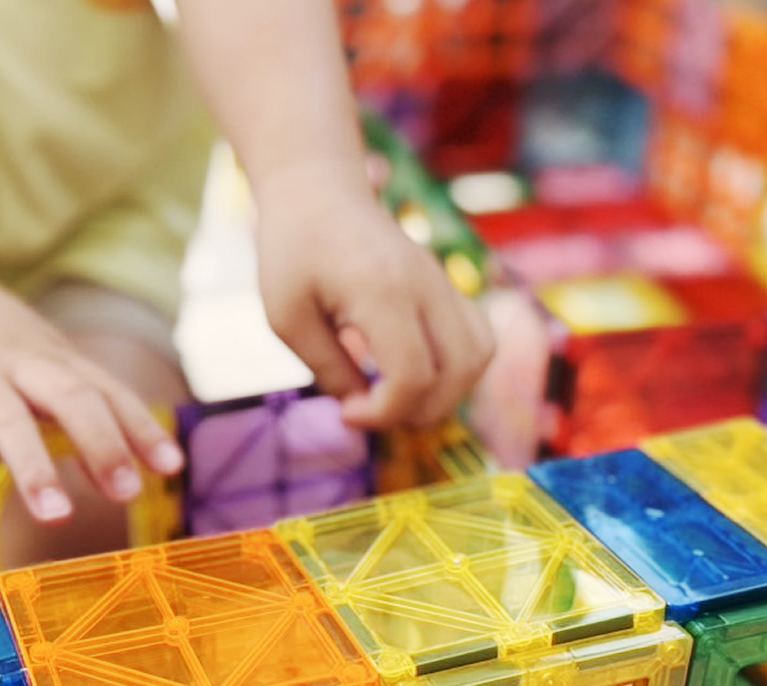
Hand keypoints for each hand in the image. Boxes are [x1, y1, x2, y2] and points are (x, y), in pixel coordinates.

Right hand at [0, 270, 183, 521]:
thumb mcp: (46, 370)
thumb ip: (84, 421)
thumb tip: (126, 480)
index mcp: (57, 362)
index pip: (109, 393)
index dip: (140, 429)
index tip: (170, 467)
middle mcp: (21, 364)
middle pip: (69, 397)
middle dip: (101, 444)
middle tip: (125, 493)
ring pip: (6, 414)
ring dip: (34, 464)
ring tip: (56, 513)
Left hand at [252, 160, 495, 428]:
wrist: (319, 190)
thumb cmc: (293, 250)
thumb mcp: (287, 317)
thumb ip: (326, 368)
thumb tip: (360, 409)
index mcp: (383, 292)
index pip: (413, 376)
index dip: (384, 413)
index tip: (347, 412)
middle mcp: (426, 286)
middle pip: (459, 372)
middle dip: (419, 411)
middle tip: (371, 410)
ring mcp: (442, 283)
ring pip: (480, 355)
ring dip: (447, 393)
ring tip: (399, 398)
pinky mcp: (445, 286)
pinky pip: (478, 337)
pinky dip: (457, 368)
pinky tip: (416, 373)